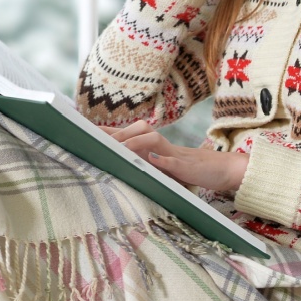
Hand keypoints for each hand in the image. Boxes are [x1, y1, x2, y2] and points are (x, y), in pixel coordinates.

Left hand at [99, 121, 247, 192]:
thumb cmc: (182, 168)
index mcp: (150, 145)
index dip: (105, 131)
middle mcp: (159, 144)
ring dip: (135, 143)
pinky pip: (174, 160)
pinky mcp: (186, 165)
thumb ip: (138, 162)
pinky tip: (153, 160)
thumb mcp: (157, 166)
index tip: (83, 130)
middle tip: (96, 140)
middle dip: (116, 134)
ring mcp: (173, 152)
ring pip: (152, 140)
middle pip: (136, 131)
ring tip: (119, 148)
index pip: (125, 134)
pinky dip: (164, 159)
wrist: (217, 169)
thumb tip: (110, 162)